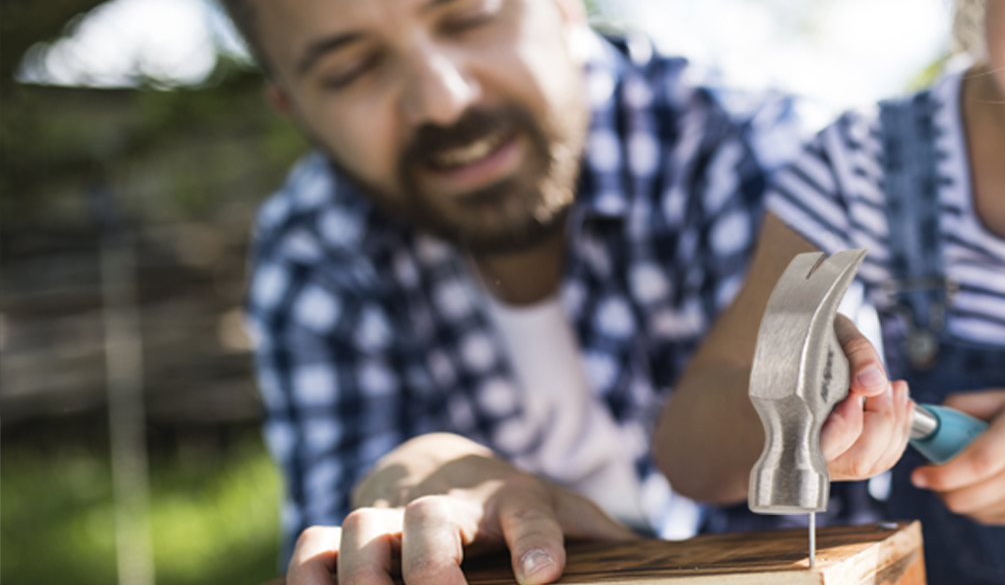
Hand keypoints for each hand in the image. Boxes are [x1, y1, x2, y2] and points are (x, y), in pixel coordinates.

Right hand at [287, 433, 637, 584]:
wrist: (439, 464)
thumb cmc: (512, 504)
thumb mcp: (562, 512)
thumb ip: (602, 538)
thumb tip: (666, 561)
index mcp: (512, 500)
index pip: (530, 516)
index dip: (535, 543)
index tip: (542, 574)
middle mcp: (447, 505)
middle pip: (431, 521)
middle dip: (433, 565)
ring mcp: (391, 516)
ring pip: (362, 531)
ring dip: (363, 574)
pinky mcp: (345, 533)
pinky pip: (312, 549)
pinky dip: (306, 578)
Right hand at [818, 314, 914, 481]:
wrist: (806, 340)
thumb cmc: (815, 337)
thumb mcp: (835, 331)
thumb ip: (855, 354)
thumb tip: (873, 383)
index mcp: (793, 422)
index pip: (826, 446)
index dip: (848, 423)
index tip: (857, 391)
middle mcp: (810, 450)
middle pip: (858, 461)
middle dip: (883, 421)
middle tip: (885, 386)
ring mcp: (831, 458)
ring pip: (874, 463)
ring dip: (895, 426)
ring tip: (896, 391)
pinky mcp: (850, 455)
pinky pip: (881, 459)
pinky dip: (898, 433)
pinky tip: (900, 405)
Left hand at [909, 390, 1004, 524]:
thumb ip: (967, 404)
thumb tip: (929, 414)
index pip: (976, 463)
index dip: (942, 473)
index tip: (918, 473)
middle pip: (965, 495)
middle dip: (938, 487)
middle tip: (931, 471)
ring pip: (969, 508)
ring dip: (953, 493)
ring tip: (961, 472)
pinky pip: (982, 515)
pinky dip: (972, 501)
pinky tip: (984, 482)